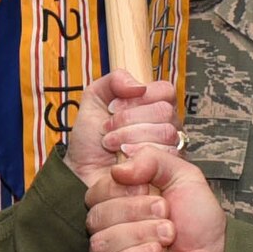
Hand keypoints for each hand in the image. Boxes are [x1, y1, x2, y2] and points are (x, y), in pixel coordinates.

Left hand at [64, 71, 179, 188]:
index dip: (138, 98)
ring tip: (113, 146)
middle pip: (165, 111)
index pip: (165, 91)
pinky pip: (165, 154)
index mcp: (153, 105)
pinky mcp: (167, 169)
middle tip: (108, 130)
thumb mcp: (94, 99)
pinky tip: (124, 160)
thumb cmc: (90, 140)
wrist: (83, 172)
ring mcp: (170, 147)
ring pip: (166, 132)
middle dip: (128, 120)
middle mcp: (166, 125)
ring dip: (130, 138)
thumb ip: (114, 80)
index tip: (112, 108)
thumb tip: (139, 85)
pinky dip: (137, 155)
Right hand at [85, 148, 225, 251]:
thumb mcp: (184, 178)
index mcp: (122, 200)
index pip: (97, 191)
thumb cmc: (199, 223)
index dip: (120, 189)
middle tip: (165, 214)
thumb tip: (119, 167)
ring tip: (167, 236)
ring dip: (139, 235)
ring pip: (102, 242)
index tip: (149, 190)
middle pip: (97, 215)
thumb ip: (154, 160)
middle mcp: (112, 226)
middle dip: (136, 212)